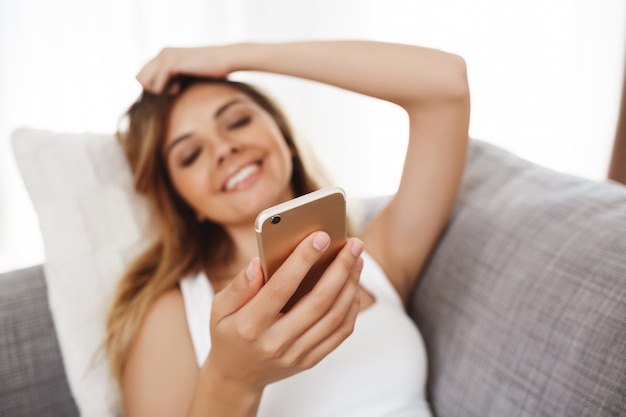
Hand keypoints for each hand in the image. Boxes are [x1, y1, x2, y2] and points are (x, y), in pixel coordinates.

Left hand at [136, 46, 232, 93]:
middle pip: (140, 77)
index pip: (143, 74)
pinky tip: (180, 88)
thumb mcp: (187, 75)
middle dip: (153, 89)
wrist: (225, 59)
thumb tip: (162, 98)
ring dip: (159, 91)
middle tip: (171, 92)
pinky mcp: (172, 63)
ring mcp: (166, 56)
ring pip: (145, 81)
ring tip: (176, 90)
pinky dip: (168, 91)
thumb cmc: (212, 71)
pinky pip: (158, 83)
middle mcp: (162, 53)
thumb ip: (174, 80)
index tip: (171, 91)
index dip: (154, 87)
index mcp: (165, 55)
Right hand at [202, 232, 363, 398]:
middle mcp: (276, 342)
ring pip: (335, 316)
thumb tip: (257, 262)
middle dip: (340, 268)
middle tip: (353, 244)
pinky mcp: (310, 360)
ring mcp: (296, 354)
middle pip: (318, 301)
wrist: (235, 377)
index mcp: (250, 325)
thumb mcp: (219, 308)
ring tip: (357, 260)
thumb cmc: (228, 333)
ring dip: (351, 285)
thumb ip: (239, 285)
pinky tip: (353, 286)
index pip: (281, 287)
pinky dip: (351, 307)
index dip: (303, 259)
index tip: (321, 236)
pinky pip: (340, 332)